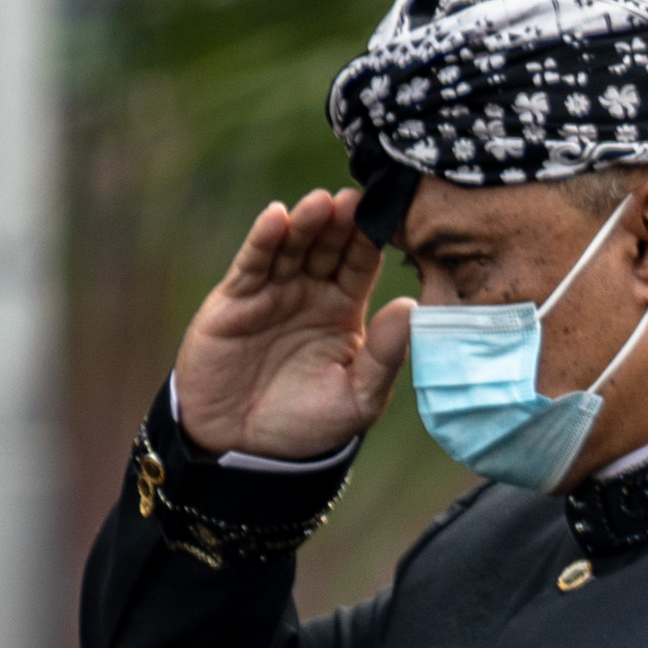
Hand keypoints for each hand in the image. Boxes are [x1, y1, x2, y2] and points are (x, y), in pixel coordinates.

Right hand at [172, 191, 409, 462]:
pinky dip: (263, 241)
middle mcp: (310, 294)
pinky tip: (277, 218)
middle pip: (328, 248)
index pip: (362, 267)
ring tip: (323, 203)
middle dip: (342, 224)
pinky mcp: (235, 300)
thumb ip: (385, 355)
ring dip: (306, 224)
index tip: (392, 219)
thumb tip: (412, 308)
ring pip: (292, 248)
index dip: (373, 243)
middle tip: (358, 199)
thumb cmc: (309, 425)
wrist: (245, 448)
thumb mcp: (358, 396)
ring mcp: (272, 293)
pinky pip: (252, 265)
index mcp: (345, 312)